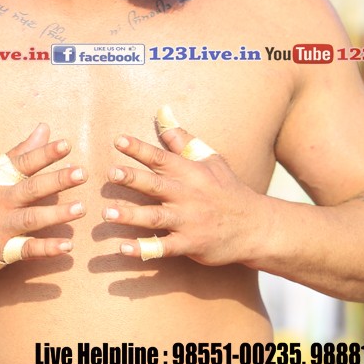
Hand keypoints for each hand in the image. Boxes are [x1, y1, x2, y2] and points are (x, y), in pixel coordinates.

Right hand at [0, 122, 87, 274]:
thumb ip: (22, 152)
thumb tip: (45, 127)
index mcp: (0, 179)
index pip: (24, 163)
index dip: (44, 153)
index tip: (66, 144)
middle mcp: (1, 200)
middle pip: (31, 189)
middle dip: (56, 181)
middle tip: (82, 173)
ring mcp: (2, 226)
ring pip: (31, 218)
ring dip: (56, 214)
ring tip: (81, 208)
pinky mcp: (5, 250)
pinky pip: (28, 249)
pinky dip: (47, 248)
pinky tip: (67, 245)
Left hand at [104, 119, 264, 264]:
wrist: (257, 227)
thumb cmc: (228, 190)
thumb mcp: (210, 160)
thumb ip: (182, 140)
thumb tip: (162, 114)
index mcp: (190, 173)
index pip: (161, 158)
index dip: (140, 148)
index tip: (118, 140)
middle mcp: (188, 196)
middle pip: (156, 185)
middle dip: (133, 178)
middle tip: (110, 173)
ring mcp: (189, 221)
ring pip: (156, 217)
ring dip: (131, 215)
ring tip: (106, 213)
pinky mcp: (191, 244)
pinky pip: (164, 248)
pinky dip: (144, 249)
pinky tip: (124, 248)